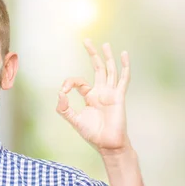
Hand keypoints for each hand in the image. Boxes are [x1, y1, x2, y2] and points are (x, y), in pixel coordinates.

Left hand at [56, 39, 131, 154]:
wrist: (108, 144)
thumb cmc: (93, 134)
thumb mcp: (74, 120)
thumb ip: (64, 108)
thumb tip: (60, 93)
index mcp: (90, 97)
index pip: (79, 82)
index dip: (69, 83)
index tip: (63, 92)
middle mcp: (101, 92)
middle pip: (97, 68)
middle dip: (92, 54)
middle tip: (86, 41)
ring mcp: (111, 93)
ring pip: (109, 70)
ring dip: (107, 57)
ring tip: (104, 44)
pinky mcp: (119, 96)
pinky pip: (123, 78)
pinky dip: (124, 66)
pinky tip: (124, 55)